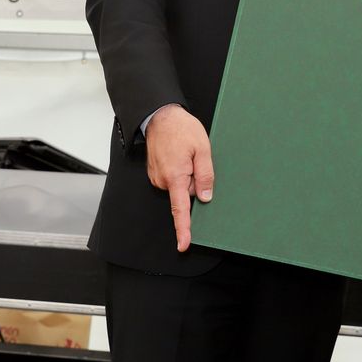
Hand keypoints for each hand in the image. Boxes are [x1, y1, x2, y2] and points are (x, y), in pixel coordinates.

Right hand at [144, 103, 213, 251]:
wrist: (160, 116)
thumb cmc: (182, 129)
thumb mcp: (202, 149)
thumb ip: (205, 175)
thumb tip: (205, 197)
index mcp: (175, 176)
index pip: (180, 210)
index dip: (183, 229)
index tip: (184, 245)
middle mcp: (163, 180)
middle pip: (186, 193)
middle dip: (195, 181)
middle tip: (195, 159)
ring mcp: (157, 177)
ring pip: (180, 186)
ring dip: (187, 174)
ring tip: (186, 153)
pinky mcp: (156, 173)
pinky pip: (174, 179)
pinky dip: (180, 171)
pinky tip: (180, 155)